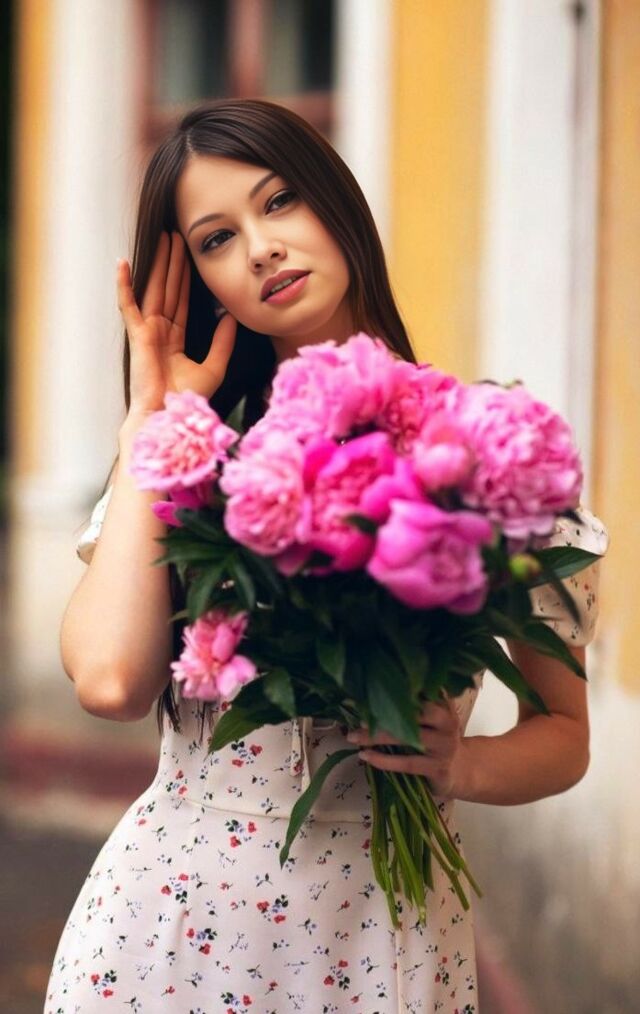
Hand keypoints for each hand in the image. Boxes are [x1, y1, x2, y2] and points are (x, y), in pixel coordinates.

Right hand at [117, 230, 236, 415]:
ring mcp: (147, 332)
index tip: (189, 255)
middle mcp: (160, 332)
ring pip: (154, 289)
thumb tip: (231, 317)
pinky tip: (123, 264)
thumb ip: (223, 342)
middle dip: (172, 262)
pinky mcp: (138, 335)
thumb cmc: (188, 400)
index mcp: (175, 339)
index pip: (182, 301)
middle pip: (168, 289)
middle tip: (176, 235)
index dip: (185, 278)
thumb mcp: (214, 367)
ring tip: (162, 238)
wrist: (170, 417)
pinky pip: (129, 305)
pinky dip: (124, 285)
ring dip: (157, 263)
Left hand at [346, 695, 465, 799]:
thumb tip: (371, 691)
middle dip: (387, 712)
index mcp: (444, 705)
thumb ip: (413, 705)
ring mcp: (444, 746)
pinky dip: (383, 760)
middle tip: (360, 715)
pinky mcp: (437, 767)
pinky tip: (365, 755)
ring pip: (409, 738)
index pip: (420, 692)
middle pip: (417, 712)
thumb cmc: (436, 738)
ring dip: (378, 737)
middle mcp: (447, 722)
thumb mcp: (431, 718)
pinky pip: (407, 763)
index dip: (396, 690)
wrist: (460, 770)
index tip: (370, 688)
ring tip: (354, 736)